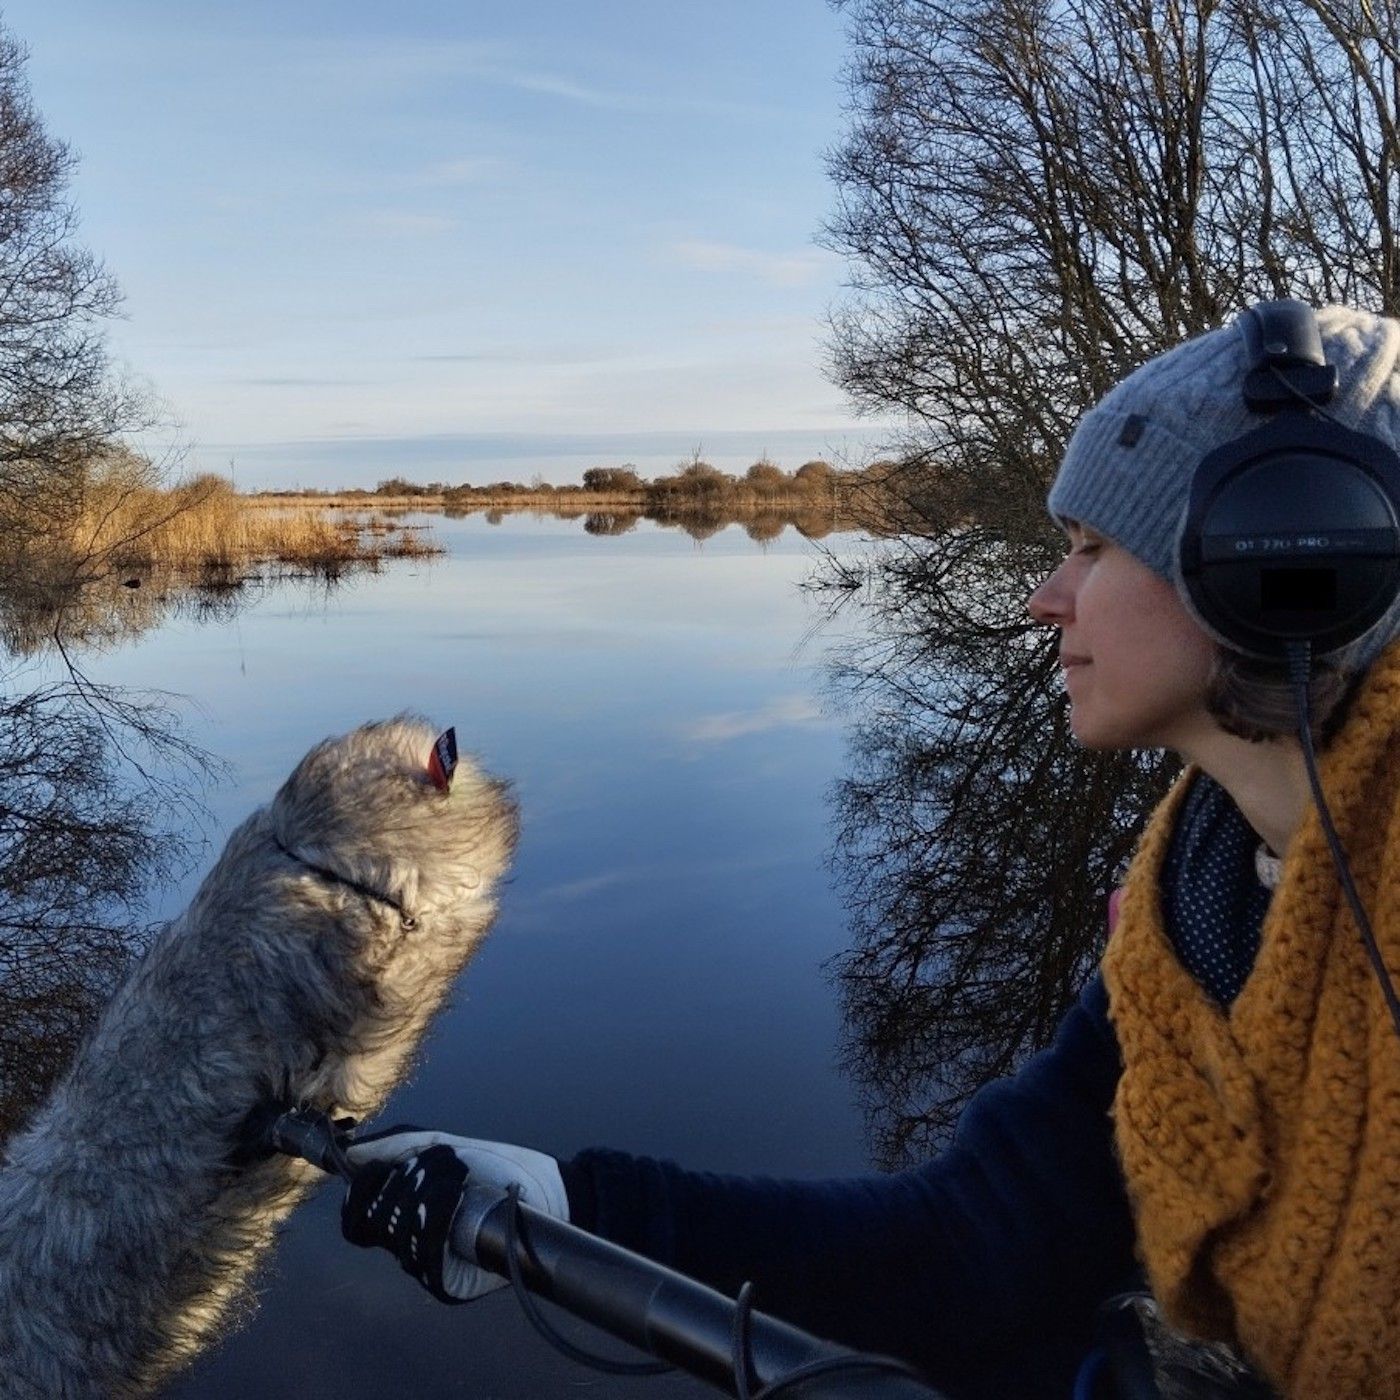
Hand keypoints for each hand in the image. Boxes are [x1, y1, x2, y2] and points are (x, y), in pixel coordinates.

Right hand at [340, 1126, 568, 1302]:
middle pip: (374, 1224)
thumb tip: (350, 1153)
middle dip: (400, 1185)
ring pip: (399, 1240)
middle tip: (432, 1165)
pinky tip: (458, 1197)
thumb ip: (397, 1147)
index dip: (357, 1196)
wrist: (543, 1188)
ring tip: (456, 1177)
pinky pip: (426, 1259)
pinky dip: (439, 1219)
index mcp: (401, 1215)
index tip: (374, 1168)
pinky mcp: (449, 1283)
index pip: (356, 1222)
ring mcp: (427, 1266)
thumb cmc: (495, 1167)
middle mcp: (408, 1245)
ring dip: (426, 1196)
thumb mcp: (444, 1146)